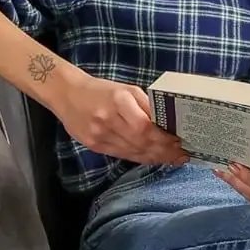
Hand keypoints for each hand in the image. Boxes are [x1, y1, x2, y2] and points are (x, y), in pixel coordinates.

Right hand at [52, 74, 188, 168]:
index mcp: (118, 101)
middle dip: (163, 151)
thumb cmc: (100, 90)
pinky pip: (121, 155)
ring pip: (132, 152)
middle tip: (182, 155)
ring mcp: (99, 136)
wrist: (67, 94)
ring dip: (154, 157)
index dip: (163, 138)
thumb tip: (168, 123)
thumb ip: (145, 105)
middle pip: (140, 143)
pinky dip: (139, 158)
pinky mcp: (94, 146)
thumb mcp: (126, 89)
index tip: (179, 142)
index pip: (145, 127)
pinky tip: (151, 158)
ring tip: (171, 160)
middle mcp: (108, 121)